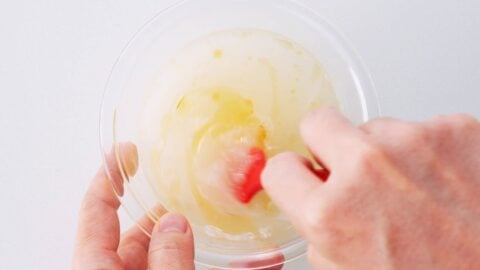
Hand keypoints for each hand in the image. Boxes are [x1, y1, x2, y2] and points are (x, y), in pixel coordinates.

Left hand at [72, 143, 194, 269]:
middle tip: (178, 190)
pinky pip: (158, 268)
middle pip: (127, 233)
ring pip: (146, 254)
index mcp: (94, 268)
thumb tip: (176, 223)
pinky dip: (176, 257)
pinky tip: (201, 251)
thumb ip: (168, 257)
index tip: (125, 151)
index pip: (95, 210)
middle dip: (154, 211)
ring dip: (171, 237)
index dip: (109, 175)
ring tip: (198, 219)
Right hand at [262, 108, 479, 268]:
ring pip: (373, 127)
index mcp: (331, 215)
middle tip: (349, 168)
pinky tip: (442, 182)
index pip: (278, 168)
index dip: (292, 177)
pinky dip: (426, 151)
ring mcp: (412, 142)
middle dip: (325, 143)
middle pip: (316, 121)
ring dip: (384, 153)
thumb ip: (318, 230)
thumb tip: (309, 199)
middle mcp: (366, 169)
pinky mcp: (454, 128)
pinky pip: (419, 128)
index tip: (304, 178)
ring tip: (414, 189)